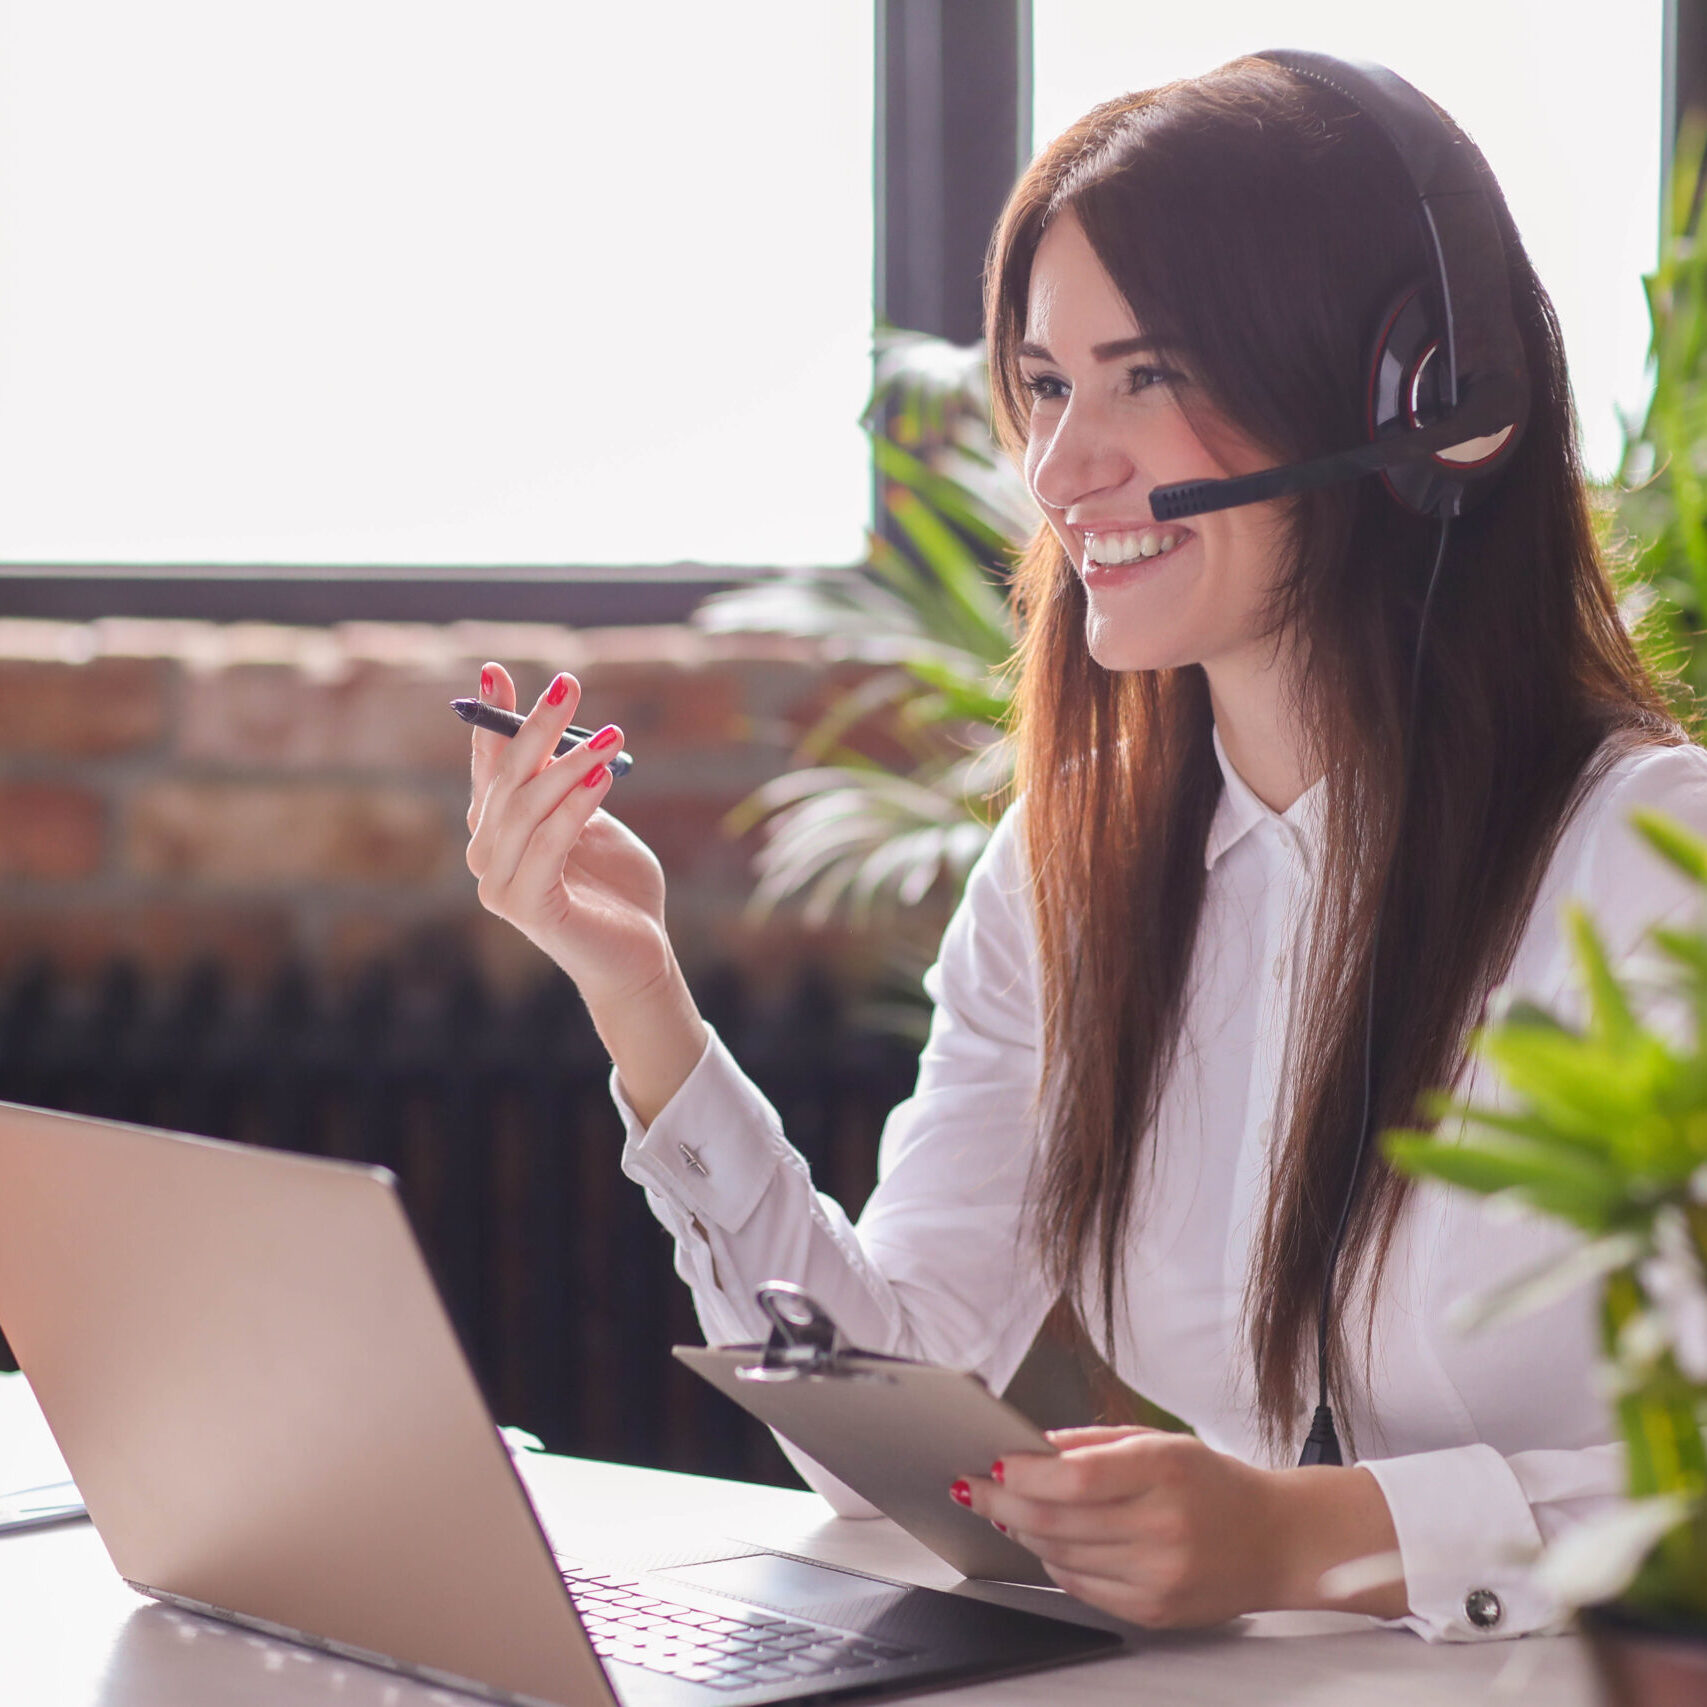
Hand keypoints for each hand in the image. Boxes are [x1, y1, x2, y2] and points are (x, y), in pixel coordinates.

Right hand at [466, 662, 663, 1006]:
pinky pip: (548, 845)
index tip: (495, 671)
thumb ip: (571, 786)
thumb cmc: (618, 888)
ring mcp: (500, 885)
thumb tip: (564, 735)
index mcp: (499, 831)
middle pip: (507, 778)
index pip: (489, 765)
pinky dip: (575, 807)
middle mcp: (488, 855)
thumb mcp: (593, 822)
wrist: (640, 956)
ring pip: (527, 808)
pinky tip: (603, 776)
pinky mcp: (526, 909)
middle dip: (535, 727)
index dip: (492, 718)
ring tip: (611, 735)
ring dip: (569, 763)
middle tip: (568, 684)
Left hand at [959, 1426, 1405, 1627]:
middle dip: (1002, 1501)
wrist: (1277, 1540)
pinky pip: (1081, 1586)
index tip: (992, 1460)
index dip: (1022, 1471)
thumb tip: (1030, 1447)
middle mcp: (1162, 1526)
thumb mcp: (1159, 1441)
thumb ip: (1092, 1444)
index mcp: (1164, 1471)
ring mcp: (1159, 1574)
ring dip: (1022, 1531)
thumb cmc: (1214, 1483)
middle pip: (1056, 1519)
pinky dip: (1053, 1562)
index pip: (1074, 1477)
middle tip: (973, 1486)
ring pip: (1060, 1555)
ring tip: (1005, 1509)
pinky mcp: (1154, 1610)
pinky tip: (1047, 1542)